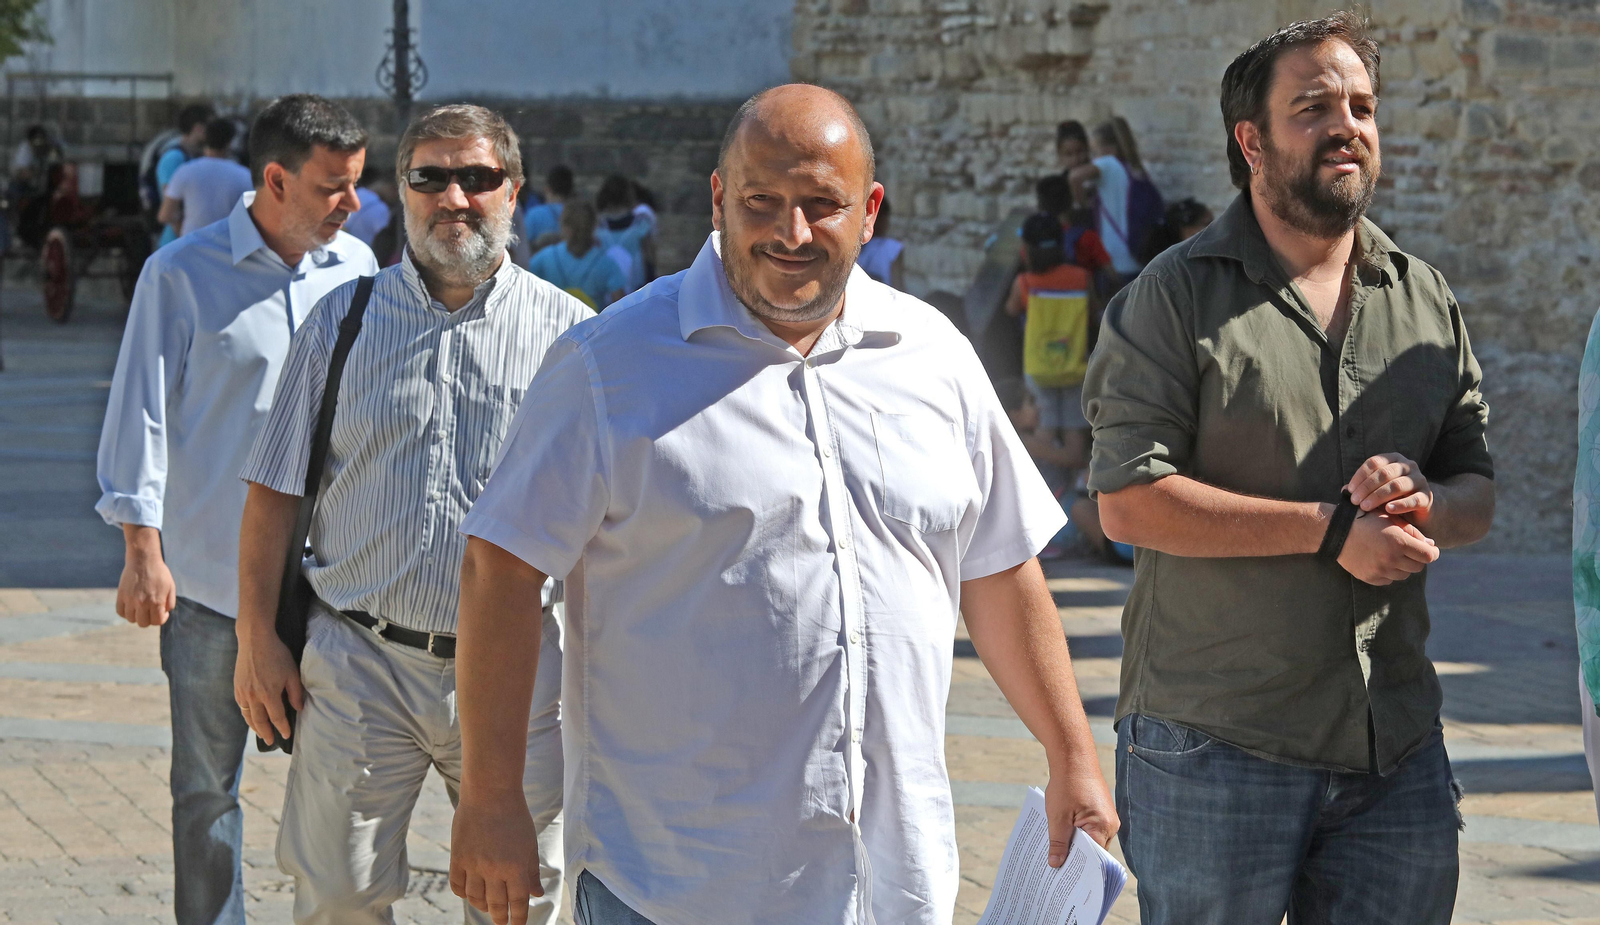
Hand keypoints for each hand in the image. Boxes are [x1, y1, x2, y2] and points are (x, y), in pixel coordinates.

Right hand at [116, 548, 174, 627]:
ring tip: (141, 607)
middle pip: (143, 624)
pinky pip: (120, 612)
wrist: (143, 559)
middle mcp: (142, 603)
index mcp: (156, 601)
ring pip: (131, 619)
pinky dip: (125, 612)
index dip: (161, 618)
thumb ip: (170, 603)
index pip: (157, 622)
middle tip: (151, 610)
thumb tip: (164, 613)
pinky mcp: (121, 595)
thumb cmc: (159, 573)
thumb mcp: (171, 587)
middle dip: (149, 619)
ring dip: (137, 616)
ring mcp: (130, 600)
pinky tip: (131, 606)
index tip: (162, 611)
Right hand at [233, 628, 302, 745]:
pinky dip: (246, 715)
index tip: (286, 735)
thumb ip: (295, 692)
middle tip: (271, 741)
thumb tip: (299, 709)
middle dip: (266, 733)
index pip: (276, 717)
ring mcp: (243, 692)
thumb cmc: (277, 654)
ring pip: (248, 716)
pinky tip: (251, 718)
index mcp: (269, 693)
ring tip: (261, 734)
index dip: (282, 727)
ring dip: (255, 727)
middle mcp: (254, 696)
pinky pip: (241, 707)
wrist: (255, 641)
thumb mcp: (292, 672)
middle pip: (260, 721)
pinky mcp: (237, 687)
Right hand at [450, 793, 541, 924]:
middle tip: (502, 922)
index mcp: (516, 867)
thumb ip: (531, 872)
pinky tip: (471, 893)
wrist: (490, 793)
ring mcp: (473, 864)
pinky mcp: (458, 857)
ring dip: (482, 907)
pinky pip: (458, 886)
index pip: (517, 903)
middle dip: (500, 918)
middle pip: (496, 905)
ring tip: (488, 907)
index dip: (518, 919)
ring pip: (475, 899)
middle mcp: (494, 870)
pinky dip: (464, 893)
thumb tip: (537, 894)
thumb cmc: (515, 817)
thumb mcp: (529, 844)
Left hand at [1044, 756, 1118, 865]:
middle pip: (1093, 851)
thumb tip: (1057, 865)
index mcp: (1103, 827)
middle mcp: (1110, 824)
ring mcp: (1106, 817)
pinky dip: (1076, 832)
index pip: (1093, 859)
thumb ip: (1058, 843)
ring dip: (1074, 844)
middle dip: (1075, 858)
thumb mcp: (1057, 817)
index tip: (1063, 879)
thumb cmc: (1067, 783)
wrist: (1074, 755)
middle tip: (1055, 869)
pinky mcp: (1100, 810)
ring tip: (1056, 852)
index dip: (1078, 869)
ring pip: (1090, 839)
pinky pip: (1089, 828)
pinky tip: (1061, 834)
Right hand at [1336, 509, 1438, 585]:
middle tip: (1410, 550)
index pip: (1429, 556)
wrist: (1337, 532)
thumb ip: (1413, 532)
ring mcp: (1380, 570)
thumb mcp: (1391, 519)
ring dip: (1403, 566)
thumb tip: (1431, 545)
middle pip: (1418, 567)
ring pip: (1404, 574)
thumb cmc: (1366, 521)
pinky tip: (1381, 560)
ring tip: (1393, 554)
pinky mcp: (1370, 578)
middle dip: (1417, 558)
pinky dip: (1389, 572)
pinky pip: (1389, 579)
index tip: (1430, 548)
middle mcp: (1391, 559)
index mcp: (1399, 542)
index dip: (1432, 552)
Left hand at [1347, 453, 1433, 528]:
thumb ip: (1362, 488)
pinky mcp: (1427, 496)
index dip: (1360, 476)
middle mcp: (1408, 466)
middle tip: (1355, 501)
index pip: (1374, 462)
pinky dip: (1400, 505)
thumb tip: (1343, 490)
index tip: (1349, 490)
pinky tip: (1388, 509)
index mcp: (1394, 459)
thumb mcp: (1376, 489)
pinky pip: (1414, 499)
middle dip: (1367, 487)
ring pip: (1397, 485)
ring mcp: (1419, 480)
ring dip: (1378, 496)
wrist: (1418, 507)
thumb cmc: (1392, 496)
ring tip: (1365, 507)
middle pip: (1385, 473)